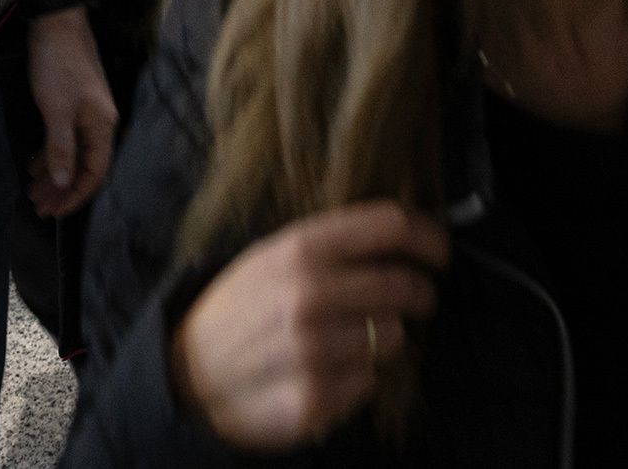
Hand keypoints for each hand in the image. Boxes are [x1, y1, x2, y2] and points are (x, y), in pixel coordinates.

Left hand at [24, 8, 118, 216]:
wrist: (56, 23)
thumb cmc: (59, 67)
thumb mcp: (56, 110)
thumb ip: (60, 148)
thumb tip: (63, 182)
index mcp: (102, 126)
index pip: (94, 172)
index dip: (75, 195)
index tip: (54, 212)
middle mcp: (99, 122)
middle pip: (84, 165)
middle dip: (61, 188)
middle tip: (38, 207)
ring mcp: (86, 112)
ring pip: (72, 152)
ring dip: (54, 172)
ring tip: (32, 191)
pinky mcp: (72, 103)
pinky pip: (64, 138)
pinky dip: (50, 153)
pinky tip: (34, 164)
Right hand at [168, 204, 449, 451]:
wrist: (187, 372)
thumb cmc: (242, 307)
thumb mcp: (275, 254)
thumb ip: (335, 242)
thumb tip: (405, 232)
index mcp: (301, 248)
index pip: (391, 227)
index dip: (428, 237)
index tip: (439, 253)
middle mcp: (309, 294)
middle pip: (404, 285)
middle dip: (419, 294)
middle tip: (415, 300)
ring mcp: (312, 350)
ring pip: (393, 338)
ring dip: (382, 339)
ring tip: (349, 339)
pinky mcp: (314, 399)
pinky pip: (368, 381)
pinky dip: (356, 378)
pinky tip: (327, 371)